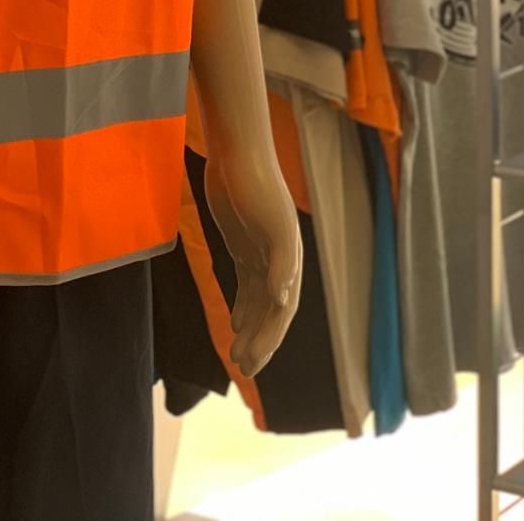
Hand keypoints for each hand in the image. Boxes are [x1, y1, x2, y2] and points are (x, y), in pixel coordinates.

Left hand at [203, 144, 300, 377]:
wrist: (238, 154)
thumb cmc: (256, 185)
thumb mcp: (271, 222)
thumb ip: (280, 260)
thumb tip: (283, 301)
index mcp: (289, 260)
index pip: (282, 311)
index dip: (270, 339)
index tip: (254, 363)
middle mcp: (279, 262)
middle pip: (271, 313)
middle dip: (260, 341)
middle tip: (243, 369)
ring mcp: (261, 254)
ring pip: (258, 303)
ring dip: (250, 329)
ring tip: (236, 355)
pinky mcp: (243, 245)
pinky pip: (246, 285)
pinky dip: (242, 306)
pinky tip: (233, 323)